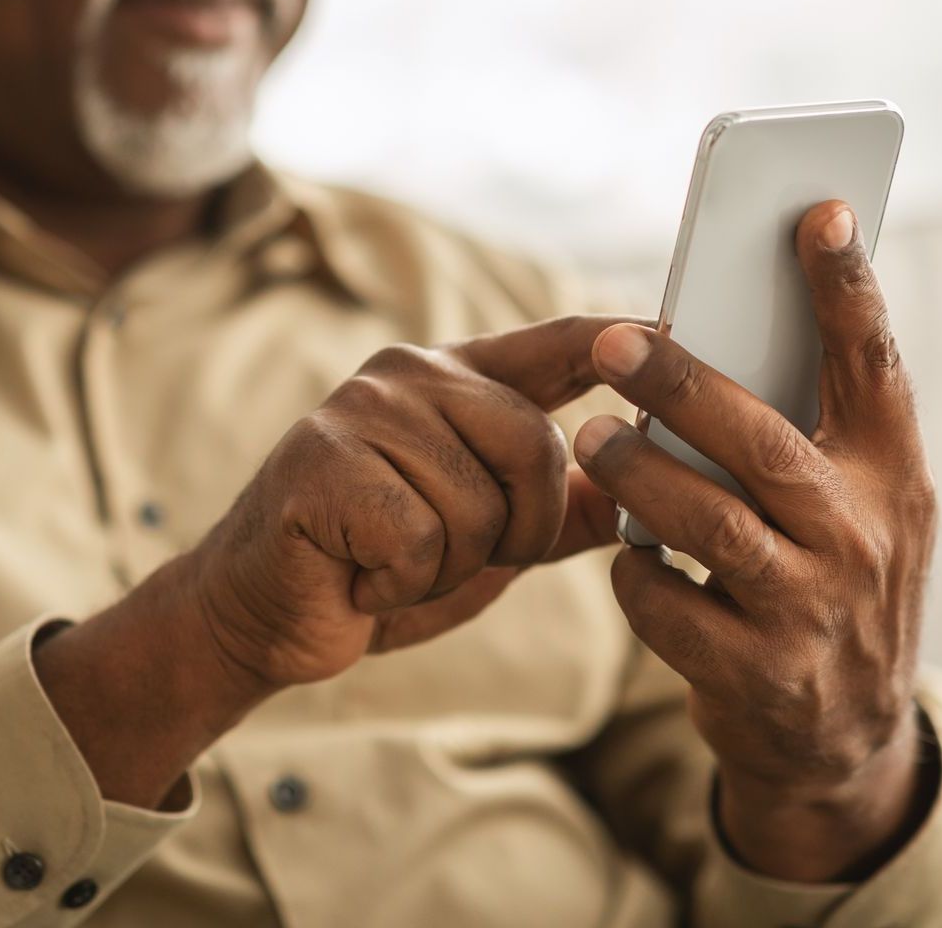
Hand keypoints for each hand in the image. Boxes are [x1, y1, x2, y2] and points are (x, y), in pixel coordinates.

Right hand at [190, 315, 635, 692]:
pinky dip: (401, 583)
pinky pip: (418, 538)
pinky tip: (359, 574)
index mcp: (454, 380)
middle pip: (536, 445)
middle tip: (453, 556)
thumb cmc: (379, 565)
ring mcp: (362, 408)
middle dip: (519, 531)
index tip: (676, 331)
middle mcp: (410, 374)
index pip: (555, 345)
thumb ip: (558, 509)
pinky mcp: (324, 459)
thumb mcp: (486, 539)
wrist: (266, 609)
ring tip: (392, 562)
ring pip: (477, 504)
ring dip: (447, 567)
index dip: (619, 341)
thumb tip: (644, 492)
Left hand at [573, 201, 938, 881]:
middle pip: (763, 443)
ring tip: (592, 438)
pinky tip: (626, 554)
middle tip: (608, 343)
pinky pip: (667, 603)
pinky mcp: (758, 674)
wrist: (840, 739)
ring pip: (709, 522)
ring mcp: (813, 611)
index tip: (818, 212)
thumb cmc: (824, 580)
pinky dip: (634, 571)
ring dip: (636, 475)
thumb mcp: (844, 508)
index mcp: (889, 475)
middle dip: (681, 386)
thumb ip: (796, 436)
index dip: (845, 288)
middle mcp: (864, 537)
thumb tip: (698, 340)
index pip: (874, 366)